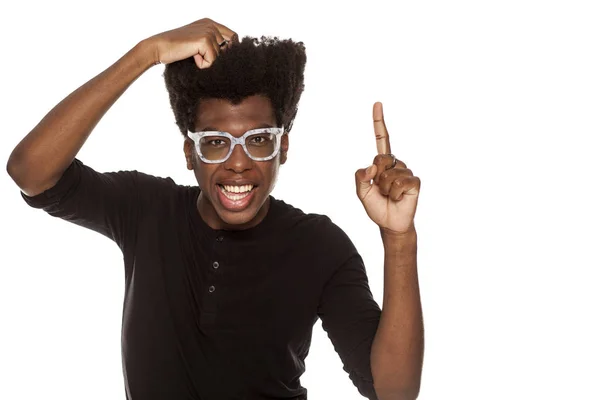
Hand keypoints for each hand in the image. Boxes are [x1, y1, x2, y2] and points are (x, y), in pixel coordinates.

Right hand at [147, 18, 238, 68]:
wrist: (159, 47)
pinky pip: (212, 61)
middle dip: (218, 57)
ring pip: (219, 57)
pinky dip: (202, 64)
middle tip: (201, 56)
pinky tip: (191, 57)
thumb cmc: (176, 48)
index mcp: (210, 23)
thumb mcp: (197, 42)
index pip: (233, 36)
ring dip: (207, 61)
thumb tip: (231, 55)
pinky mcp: (205, 40)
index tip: (220, 58)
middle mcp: (211, 25)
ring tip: (193, 55)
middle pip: (229, 48)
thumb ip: (213, 43)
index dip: (230, 49)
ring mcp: (208, 31)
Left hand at [355, 102, 420, 234]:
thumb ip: (360, 178)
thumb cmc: (376, 207)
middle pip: (379, 159)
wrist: (390, 223)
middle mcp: (395, 163)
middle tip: (381, 190)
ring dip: (384, 189)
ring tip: (389, 196)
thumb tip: (371, 167)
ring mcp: (406, 171)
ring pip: (388, 175)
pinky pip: (399, 182)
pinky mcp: (415, 181)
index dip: (379, 122)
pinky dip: (394, 194)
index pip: (382, 139)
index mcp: (382, 163)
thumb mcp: (361, 193)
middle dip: (376, 178)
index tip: (377, 104)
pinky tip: (398, 198)